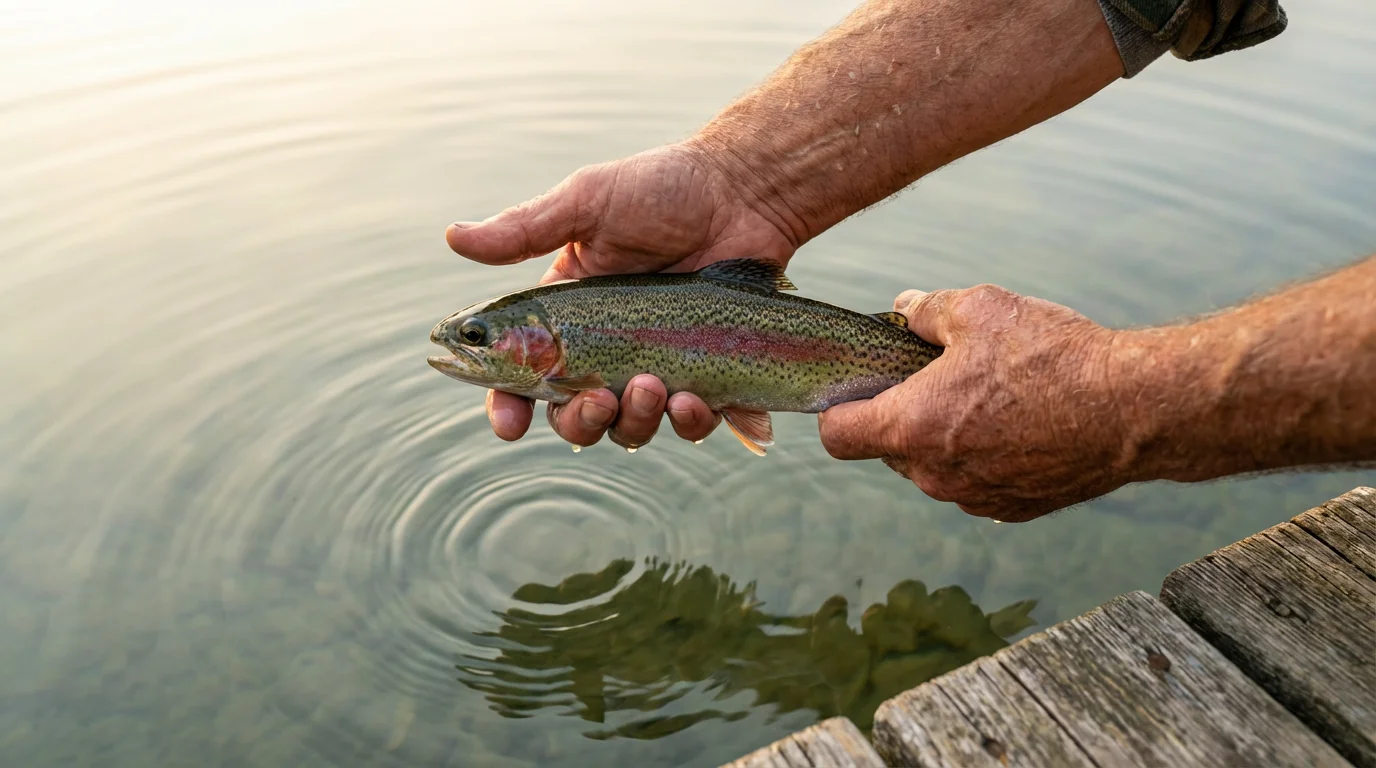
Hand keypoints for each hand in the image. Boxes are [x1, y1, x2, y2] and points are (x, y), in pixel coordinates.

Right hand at [448, 142, 797, 448]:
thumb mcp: (588, 203)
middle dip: (577, 420)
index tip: (509, 423)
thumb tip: (452, 237)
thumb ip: (524, 229)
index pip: (523, 376)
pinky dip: (691, 421)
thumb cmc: (663, 190)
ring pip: (630, 426)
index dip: (508, 405)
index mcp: (566, 316)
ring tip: (652, 386)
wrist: (746, 192)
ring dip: (634, 420)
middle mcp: (606, 349)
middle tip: (596, 399)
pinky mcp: (707, 375)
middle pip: (572, 415)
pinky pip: (691, 422)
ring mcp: (657, 366)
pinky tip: (695, 398)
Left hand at [818, 285, 1130, 521]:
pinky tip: (1021, 423)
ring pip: (934, 468)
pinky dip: (985, 457)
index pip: (838, 437)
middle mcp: (934, 475)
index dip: (839, 410)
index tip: (856, 390)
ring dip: (945, 437)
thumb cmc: (1053, 358)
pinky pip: (977, 482)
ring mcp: (974, 497)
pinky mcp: (1013, 509)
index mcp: (911, 427)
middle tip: (938, 377)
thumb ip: (928, 311)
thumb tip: (904, 310)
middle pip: (888, 449)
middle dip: (902, 415)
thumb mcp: (982, 309)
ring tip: (989, 396)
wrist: (1134, 410)